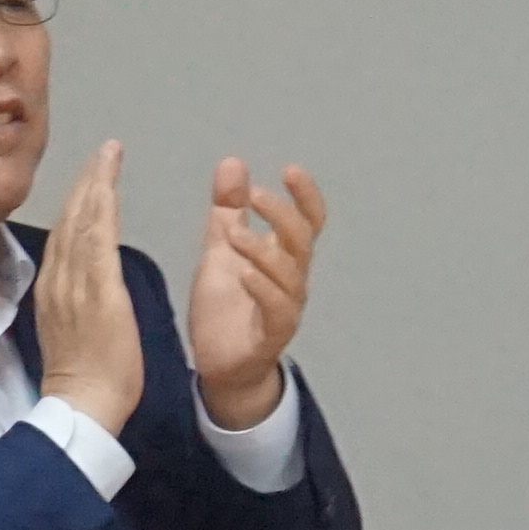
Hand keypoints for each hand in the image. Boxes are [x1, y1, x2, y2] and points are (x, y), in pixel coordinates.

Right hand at [34, 141, 147, 433]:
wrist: (83, 406)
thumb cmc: (84, 377)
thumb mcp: (68, 330)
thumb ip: (71, 301)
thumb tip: (77, 282)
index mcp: (53, 290)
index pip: (65, 234)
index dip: (77, 201)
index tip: (89, 175)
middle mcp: (59, 281)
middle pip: (71, 219)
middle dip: (85, 181)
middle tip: (102, 150)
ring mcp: (77, 284)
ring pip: (82, 222)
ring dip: (95, 184)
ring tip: (108, 154)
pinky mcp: (99, 292)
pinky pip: (98, 240)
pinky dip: (102, 209)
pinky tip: (109, 186)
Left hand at [185, 160, 328, 428]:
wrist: (220, 366)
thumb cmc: (227, 309)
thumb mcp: (221, 249)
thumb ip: (228, 210)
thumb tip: (233, 163)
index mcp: (283, 257)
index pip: (308, 221)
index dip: (305, 196)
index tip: (290, 170)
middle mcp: (292, 281)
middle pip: (301, 241)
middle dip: (282, 214)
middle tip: (254, 195)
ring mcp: (285, 308)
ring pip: (289, 274)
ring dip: (264, 250)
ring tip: (234, 235)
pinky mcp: (271, 336)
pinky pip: (277, 311)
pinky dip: (263, 289)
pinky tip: (245, 273)